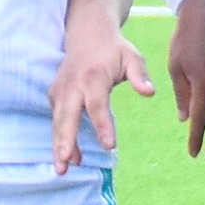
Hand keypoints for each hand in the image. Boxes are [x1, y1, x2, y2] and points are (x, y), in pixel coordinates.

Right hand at [49, 2, 153, 174]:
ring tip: (62, 170)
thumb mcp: (132, 57)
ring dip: (59, 146)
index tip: (109, 146)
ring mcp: (60, 91)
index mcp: (93, 77)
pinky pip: (57, 121)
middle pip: (68, 116)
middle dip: (66, 140)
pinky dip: (60, 139)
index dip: (102, 125)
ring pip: (58, 122)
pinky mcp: (55, 96)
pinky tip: (68, 158)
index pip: (97, 105)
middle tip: (66, 163)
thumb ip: (140, 76)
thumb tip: (149, 93)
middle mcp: (73, 85)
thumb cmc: (114, 49)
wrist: (87, 34)